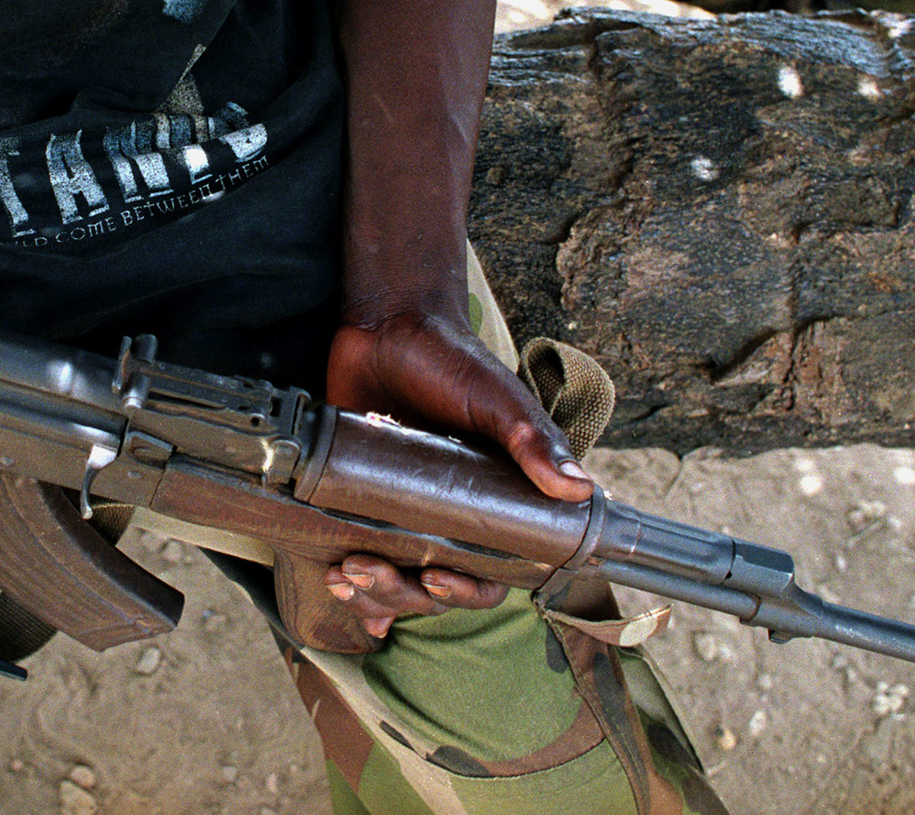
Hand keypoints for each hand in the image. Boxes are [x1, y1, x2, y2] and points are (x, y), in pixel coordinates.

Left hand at [320, 311, 594, 637]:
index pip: (491, 570)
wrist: (387, 324)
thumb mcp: (495, 397)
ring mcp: (404, 508)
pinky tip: (336, 584)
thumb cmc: (452, 359)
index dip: (467, 590)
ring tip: (347, 574)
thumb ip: (530, 439)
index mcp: (492, 501)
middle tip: (370, 568)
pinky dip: (352, 580)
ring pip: (396, 576)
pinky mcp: (360, 494)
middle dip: (404, 591)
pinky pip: (359, 548)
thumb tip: (577, 488)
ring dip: (373, 589)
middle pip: (435, 584)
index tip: (438, 577)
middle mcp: (451, 514)